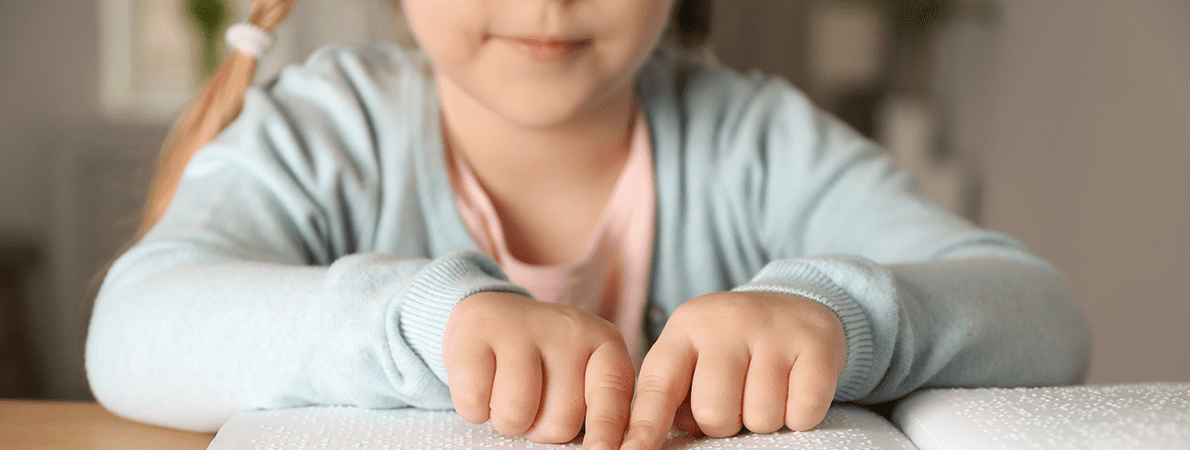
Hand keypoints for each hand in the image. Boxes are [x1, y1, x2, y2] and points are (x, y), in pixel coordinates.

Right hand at [443, 291, 635, 449]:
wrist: (490, 314)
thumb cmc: (542, 361)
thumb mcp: (582, 375)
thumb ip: (597, 410)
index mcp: (604, 341)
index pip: (613, 394)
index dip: (607, 431)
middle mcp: (567, 329)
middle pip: (561, 421)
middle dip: (541, 427)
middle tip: (533, 398)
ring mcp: (519, 327)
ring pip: (516, 416)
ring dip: (506, 420)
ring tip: (507, 391)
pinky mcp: (474, 334)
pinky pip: (474, 403)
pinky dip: (474, 407)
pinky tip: (482, 381)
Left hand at [621, 291, 846, 449]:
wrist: (794, 303)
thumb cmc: (732, 348)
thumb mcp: (694, 358)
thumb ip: (672, 398)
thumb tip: (649, 447)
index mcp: (683, 330)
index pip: (656, 389)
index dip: (644, 430)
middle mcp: (724, 323)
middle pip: (714, 413)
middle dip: (726, 423)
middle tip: (738, 398)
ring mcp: (772, 329)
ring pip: (761, 417)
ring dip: (765, 419)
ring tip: (766, 389)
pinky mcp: (815, 342)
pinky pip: (803, 411)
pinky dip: (800, 415)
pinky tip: (795, 387)